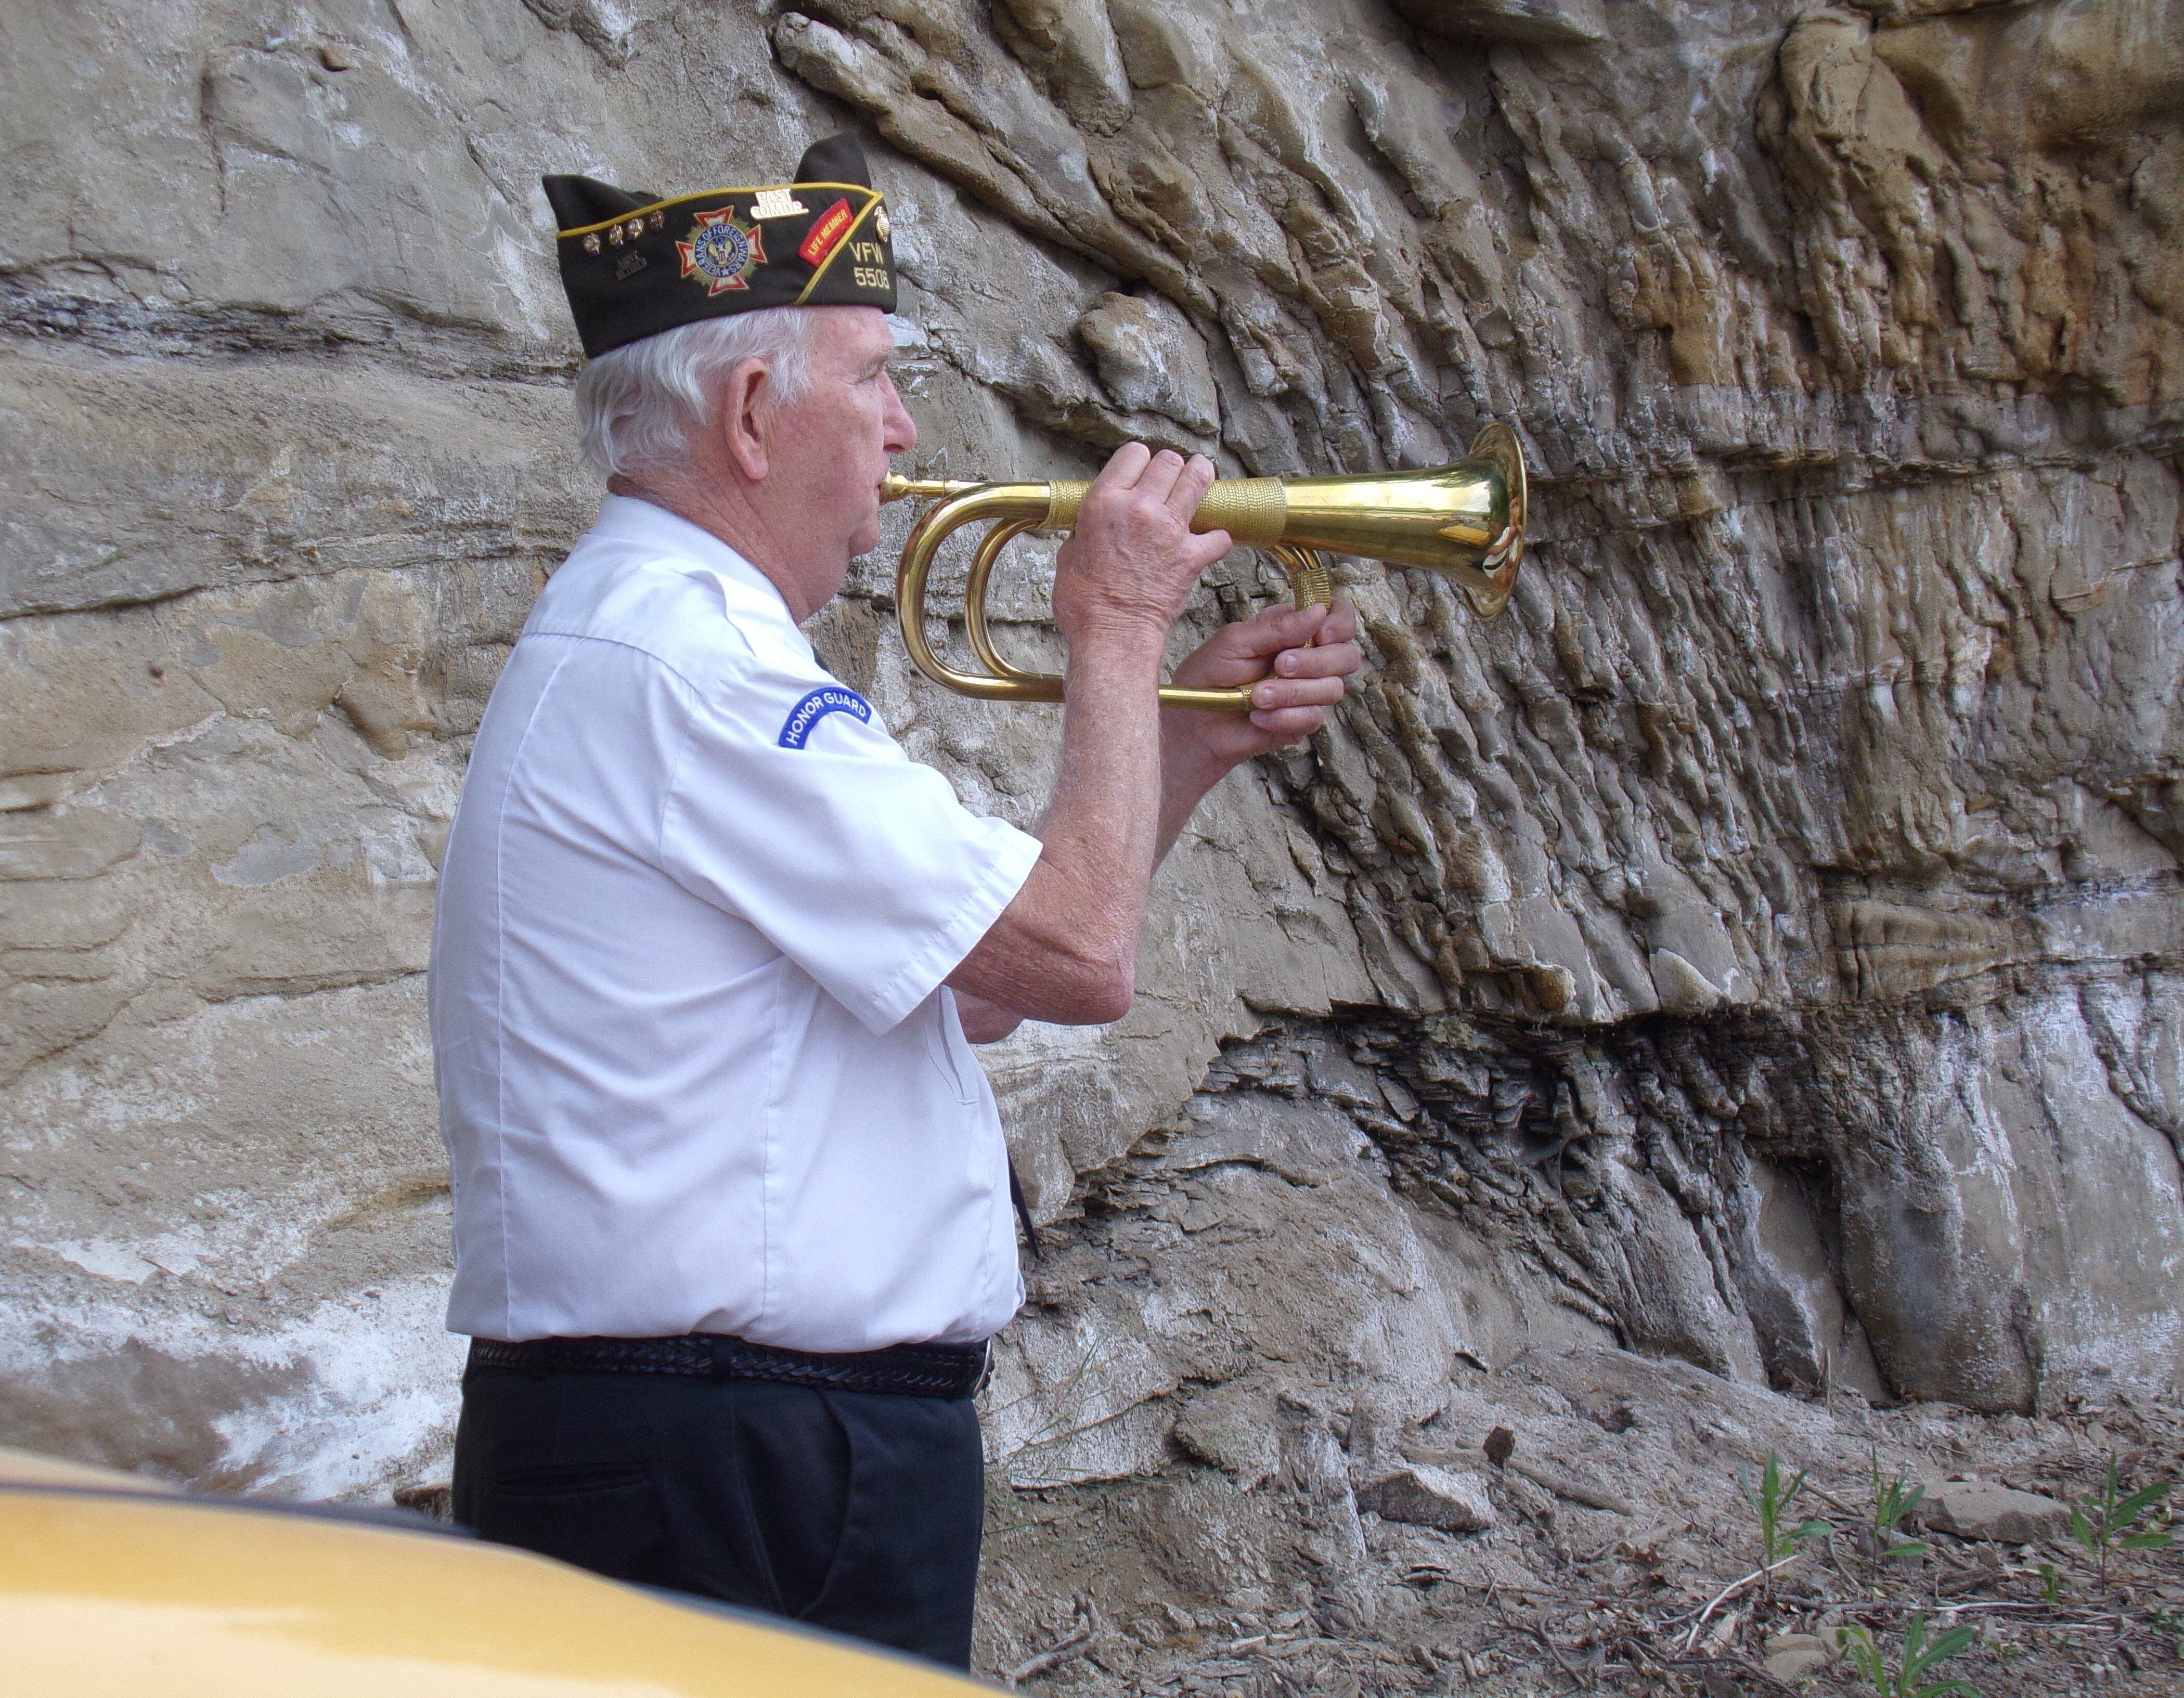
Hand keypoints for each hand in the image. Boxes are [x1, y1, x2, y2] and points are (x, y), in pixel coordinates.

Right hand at [1051, 444, 1233, 647]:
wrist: (1112, 635)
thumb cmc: (1085, 604)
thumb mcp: (1069, 554)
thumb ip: (1085, 529)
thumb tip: (1091, 524)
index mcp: (1104, 502)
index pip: (1133, 454)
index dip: (1139, 461)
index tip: (1141, 470)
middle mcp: (1139, 507)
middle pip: (1168, 461)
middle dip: (1171, 467)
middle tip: (1171, 477)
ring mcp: (1169, 530)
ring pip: (1197, 480)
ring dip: (1200, 478)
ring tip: (1200, 479)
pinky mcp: (1192, 555)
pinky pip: (1219, 535)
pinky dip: (1217, 539)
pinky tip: (1209, 543)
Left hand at [1161, 600, 1362, 777]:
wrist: (1193, 724)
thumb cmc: (1207, 677)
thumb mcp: (1234, 642)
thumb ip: (1277, 627)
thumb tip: (1318, 611)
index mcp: (1293, 630)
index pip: (1338, 617)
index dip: (1340, 624)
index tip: (1321, 635)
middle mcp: (1307, 658)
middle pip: (1346, 655)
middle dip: (1316, 662)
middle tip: (1280, 666)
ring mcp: (1307, 691)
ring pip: (1333, 689)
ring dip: (1293, 692)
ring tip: (1257, 696)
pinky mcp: (1301, 721)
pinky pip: (1313, 718)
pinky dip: (1284, 717)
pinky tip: (1258, 716)